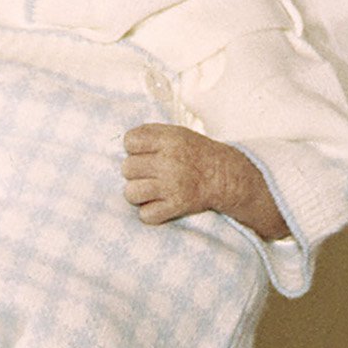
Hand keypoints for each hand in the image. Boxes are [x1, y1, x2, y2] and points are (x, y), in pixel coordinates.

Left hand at [121, 123, 276, 234]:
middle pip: (127, 168)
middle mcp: (169, 162)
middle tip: (149, 173)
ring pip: (131, 193)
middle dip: (135, 171)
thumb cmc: (195, 153)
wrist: (224, 176)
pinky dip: (149, 212)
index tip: (144, 152)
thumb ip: (151, 134)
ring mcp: (172, 186)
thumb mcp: (176, 133)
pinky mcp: (176, 206)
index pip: (130, 141)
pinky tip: (158, 204)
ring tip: (149, 190)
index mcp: (169, 140)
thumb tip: (124, 144)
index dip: (134, 148)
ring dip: (138, 193)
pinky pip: (145, 214)